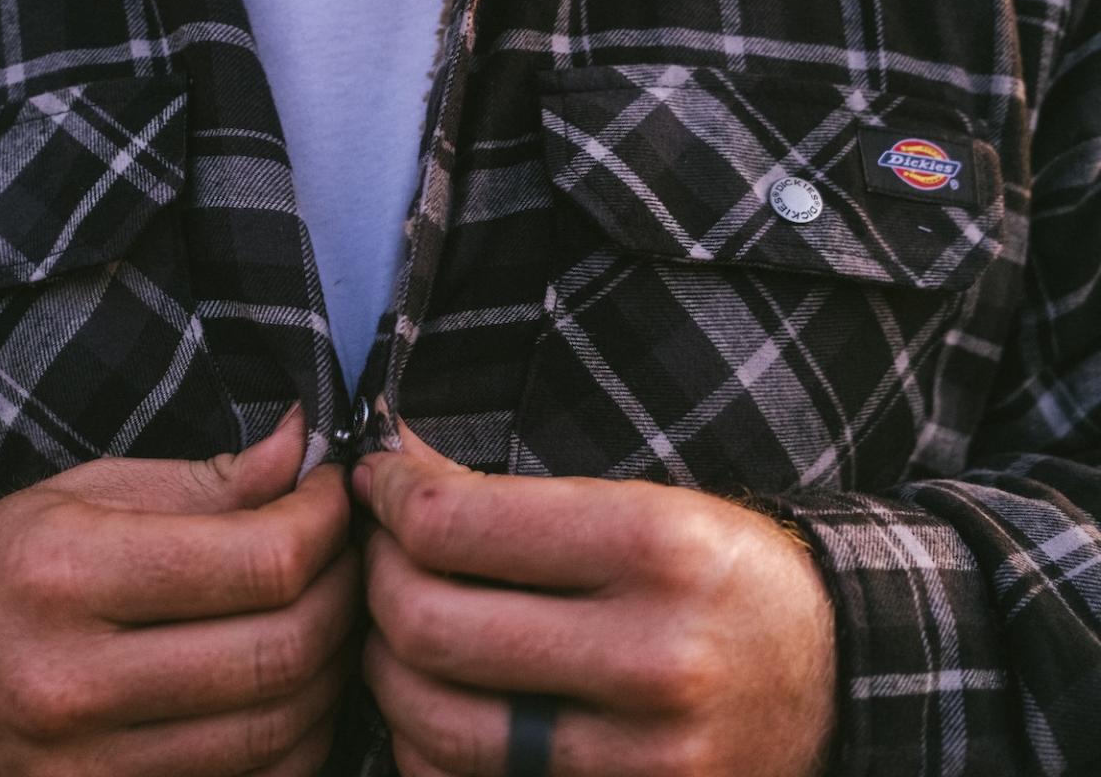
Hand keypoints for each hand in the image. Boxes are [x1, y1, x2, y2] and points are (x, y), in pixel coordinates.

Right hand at [0, 406, 356, 776]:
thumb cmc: (3, 569)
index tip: (332, 498)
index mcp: (67, 575)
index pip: (260, 561)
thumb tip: (301, 446)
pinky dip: (297, 742)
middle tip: (349, 558)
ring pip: (279, 731)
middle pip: (282, 651)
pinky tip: (292, 692)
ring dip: (332, 671)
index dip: (325, 523)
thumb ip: (207, 481)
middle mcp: (73, 681)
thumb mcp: (86, 497)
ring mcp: (85, 768)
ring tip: (327, 619)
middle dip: (344, 595)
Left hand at [353, 417, 834, 776]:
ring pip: (429, 723)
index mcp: (656, 550)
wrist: (834, 677)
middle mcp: (652, 660)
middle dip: (375, 579)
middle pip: (426, 626)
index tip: (381, 484)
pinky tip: (441, 698)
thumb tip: (387, 461)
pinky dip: (423, 744)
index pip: (451, 525)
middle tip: (383, 555)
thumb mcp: (644, 505)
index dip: (390, 495)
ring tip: (406, 628)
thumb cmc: (722, 574)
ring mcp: (640, 759)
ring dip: (386, 667)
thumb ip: (507, 492)